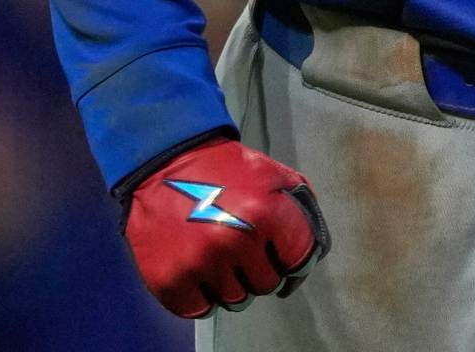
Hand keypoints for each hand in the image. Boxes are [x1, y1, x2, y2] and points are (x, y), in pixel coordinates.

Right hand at [122, 134, 329, 317]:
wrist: (160, 164)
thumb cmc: (222, 170)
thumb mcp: (272, 174)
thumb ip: (299, 208)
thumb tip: (314, 250)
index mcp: (266, 213)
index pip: (299, 261)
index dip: (290, 257)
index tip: (279, 254)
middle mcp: (236, 240)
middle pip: (267, 285)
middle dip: (258, 270)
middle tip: (241, 250)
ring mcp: (201, 263)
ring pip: (235, 301)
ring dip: (230, 284)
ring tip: (217, 257)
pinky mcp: (170, 280)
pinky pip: (200, 309)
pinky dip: (200, 297)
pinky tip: (196, 271)